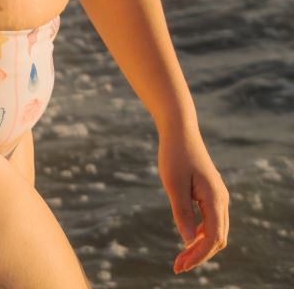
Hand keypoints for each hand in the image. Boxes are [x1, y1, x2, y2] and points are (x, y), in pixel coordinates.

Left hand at [156, 124, 229, 274]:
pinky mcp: (211, 193)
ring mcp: (218, 196)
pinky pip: (212, 220)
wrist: (180, 130)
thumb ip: (182, 212)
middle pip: (218, 238)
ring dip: (201, 246)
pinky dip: (202, 234)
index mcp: (215, 198)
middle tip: (177, 265)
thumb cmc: (175, 154)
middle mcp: (221, 199)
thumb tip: (189, 241)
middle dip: (199, 255)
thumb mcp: (173, 184)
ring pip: (216, 231)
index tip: (180, 265)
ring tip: (181, 257)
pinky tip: (187, 237)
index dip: (198, 255)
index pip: (213, 238)